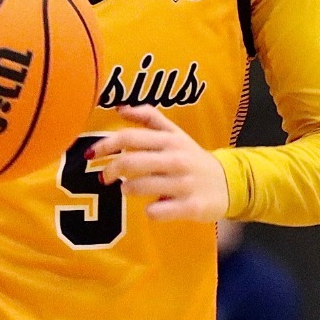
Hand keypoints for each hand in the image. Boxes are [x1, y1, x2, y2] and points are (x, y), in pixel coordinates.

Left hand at [86, 105, 229, 221]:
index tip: (89, 154)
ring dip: (127, 189)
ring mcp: (184, 184)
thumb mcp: (175, 134)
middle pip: (131, 163)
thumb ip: (149, 118)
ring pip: (140, 187)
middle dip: (110, 170)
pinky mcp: (190, 207)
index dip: (105, 145)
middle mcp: (176, 159)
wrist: (229, 183)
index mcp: (170, 140)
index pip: (130, 138)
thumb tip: (120, 108)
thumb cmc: (193, 157)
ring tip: (128, 189)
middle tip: (104, 177)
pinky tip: (153, 207)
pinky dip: (150, 211)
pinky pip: (158, 211)